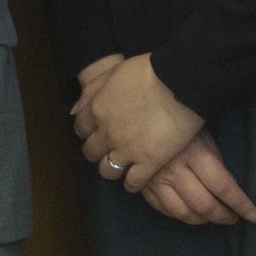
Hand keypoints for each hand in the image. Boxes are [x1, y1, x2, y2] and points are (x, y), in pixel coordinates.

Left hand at [73, 52, 207, 194]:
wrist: (180, 82)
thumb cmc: (149, 71)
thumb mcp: (112, 73)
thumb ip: (91, 91)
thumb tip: (74, 111)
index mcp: (97, 109)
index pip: (80, 129)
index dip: (88, 133)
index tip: (96, 134)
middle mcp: (107, 132)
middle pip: (91, 152)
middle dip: (97, 152)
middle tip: (108, 151)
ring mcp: (127, 149)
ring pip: (107, 170)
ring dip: (111, 169)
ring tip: (121, 167)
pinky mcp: (149, 162)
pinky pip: (133, 182)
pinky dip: (132, 184)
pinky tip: (136, 181)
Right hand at [138, 129, 255, 227]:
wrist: (137, 109)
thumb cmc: (178, 119)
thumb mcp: (203, 135)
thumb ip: (214, 162)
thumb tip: (225, 188)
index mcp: (195, 154)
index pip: (223, 187)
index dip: (241, 205)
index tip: (253, 216)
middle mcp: (174, 169)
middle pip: (203, 205)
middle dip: (223, 216)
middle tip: (232, 218)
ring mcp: (154, 178)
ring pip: (181, 212)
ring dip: (201, 220)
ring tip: (210, 217)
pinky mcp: (140, 182)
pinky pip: (161, 208)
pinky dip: (177, 215)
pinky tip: (187, 212)